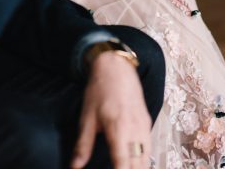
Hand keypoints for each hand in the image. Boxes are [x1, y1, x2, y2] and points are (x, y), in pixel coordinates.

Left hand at [71, 53, 151, 168]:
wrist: (116, 66)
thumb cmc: (99, 89)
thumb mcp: (87, 117)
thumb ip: (83, 145)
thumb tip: (75, 166)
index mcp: (118, 128)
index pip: (123, 164)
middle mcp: (135, 129)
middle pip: (139, 165)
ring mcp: (144, 125)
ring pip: (147, 158)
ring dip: (139, 168)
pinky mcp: (147, 121)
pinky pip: (149, 147)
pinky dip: (144, 159)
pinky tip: (136, 165)